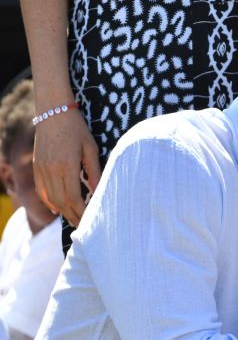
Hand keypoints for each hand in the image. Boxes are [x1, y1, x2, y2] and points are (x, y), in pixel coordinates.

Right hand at [33, 110, 101, 225]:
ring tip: (74, 219)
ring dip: (62, 211)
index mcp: (67, 166)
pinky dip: (49, 201)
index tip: (91, 220)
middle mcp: (51, 170)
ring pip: (50, 198)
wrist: (53, 112)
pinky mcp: (36, 166)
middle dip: (73, 216)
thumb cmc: (77, 129)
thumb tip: (99, 193)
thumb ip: (94, 172)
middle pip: (61, 201)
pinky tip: (58, 208)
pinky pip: (41, 190)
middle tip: (83, 226)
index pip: (74, 197)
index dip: (82, 211)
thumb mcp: (90, 149)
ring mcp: (41, 169)